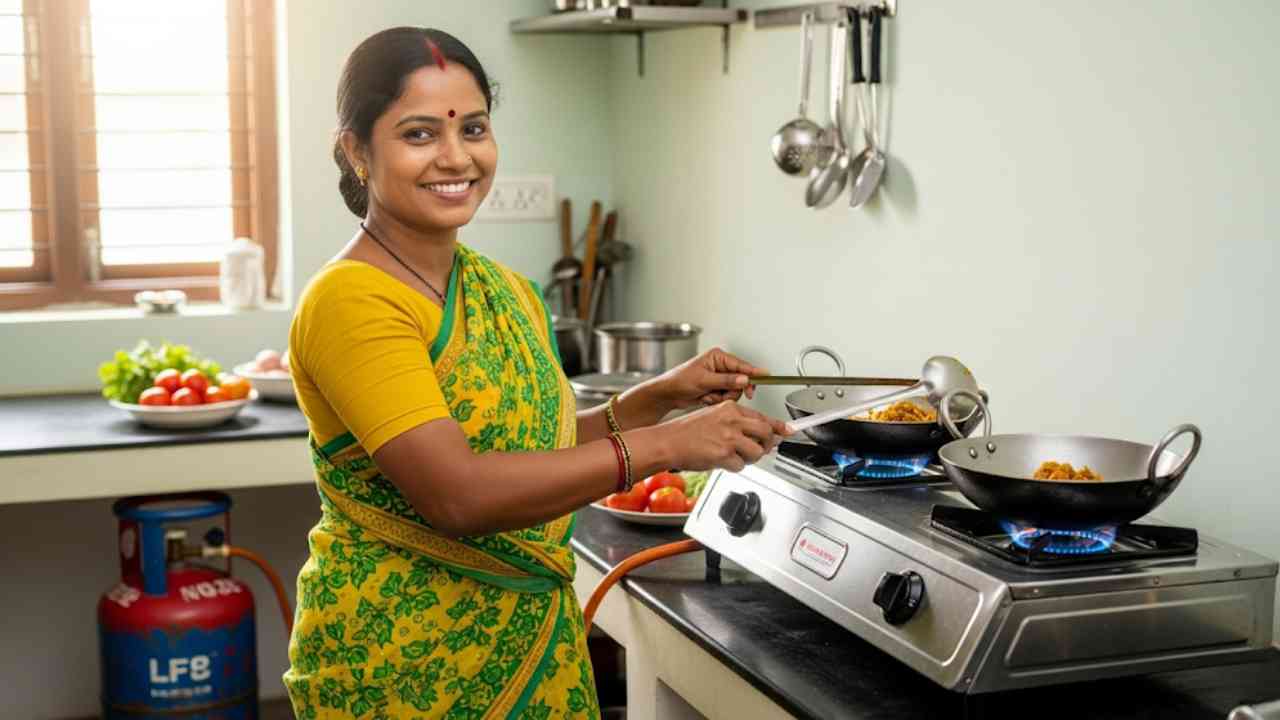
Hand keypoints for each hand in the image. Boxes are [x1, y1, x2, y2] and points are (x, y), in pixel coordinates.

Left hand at [650, 347, 768, 411]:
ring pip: (734, 391)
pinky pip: (725, 397)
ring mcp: (718, 378)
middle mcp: (719, 366)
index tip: (766, 376)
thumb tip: (744, 379)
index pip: (741, 365)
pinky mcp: (715, 388)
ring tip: (707, 396)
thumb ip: (726, 381)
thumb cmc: (679, 381)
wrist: (667, 394)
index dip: (753, 373)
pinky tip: (705, 398)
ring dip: (721, 397)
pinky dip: (716, 400)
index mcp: (717, 357)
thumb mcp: (703, 380)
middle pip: (740, 380)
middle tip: (720, 394)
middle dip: (730, 391)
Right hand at [658, 401, 788, 472]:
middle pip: (766, 434)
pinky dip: (734, 467)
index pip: (763, 417)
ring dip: (750, 458)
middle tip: (760, 450)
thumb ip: (737, 423)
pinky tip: (722, 461)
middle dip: (767, 445)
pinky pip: (741, 466)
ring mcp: (729, 437)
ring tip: (734, 456)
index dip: (779, 426)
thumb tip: (758, 435)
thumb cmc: (686, 432)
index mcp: (730, 409)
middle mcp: (732, 421)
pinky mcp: (724, 454)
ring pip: (757, 452)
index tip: (789, 431)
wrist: (667, 441)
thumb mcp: (714, 417)